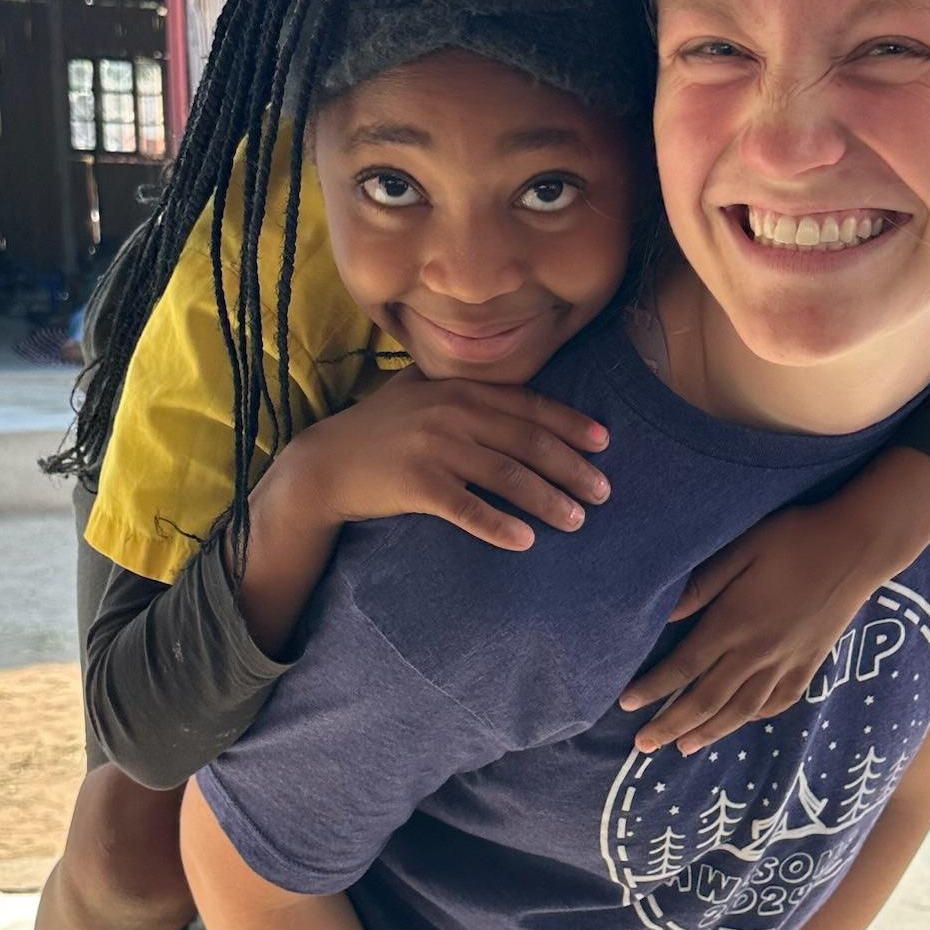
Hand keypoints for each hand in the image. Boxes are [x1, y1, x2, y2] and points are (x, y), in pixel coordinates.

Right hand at [280, 369, 609, 551]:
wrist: (326, 463)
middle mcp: (452, 414)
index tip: (604, 444)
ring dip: (548, 500)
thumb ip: (461, 388)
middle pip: (528, 443)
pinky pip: (469, 509)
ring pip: (508, 476)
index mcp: (459, 390)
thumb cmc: (378, 429)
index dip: (570, 425)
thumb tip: (511, 389)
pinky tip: (526, 542)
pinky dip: (500, 526)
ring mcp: (435, 449)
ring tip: (576, 520)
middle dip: (572, 469)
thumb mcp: (419, 393)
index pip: (528, 407)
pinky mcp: (418, 485)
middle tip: (602, 493)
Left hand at [619, 504, 872, 754]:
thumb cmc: (794, 538)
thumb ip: (702, 584)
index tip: (626, 704)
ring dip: (708, 732)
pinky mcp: (810, 664)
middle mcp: (757, 652)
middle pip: (705, 699)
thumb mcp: (741, 548)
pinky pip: (778, 702)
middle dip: (670, 725)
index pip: (683, 666)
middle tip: (641, 746)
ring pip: (740, 710)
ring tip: (682, 748)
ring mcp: (786, 662)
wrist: (858, 546)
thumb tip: (663, 613)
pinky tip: (739, 723)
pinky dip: (755, 717)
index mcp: (734, 622)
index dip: (652, 688)